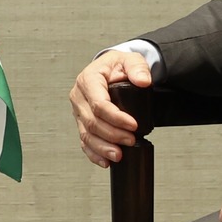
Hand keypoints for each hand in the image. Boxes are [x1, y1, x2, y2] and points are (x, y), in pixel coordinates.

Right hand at [69, 49, 153, 166]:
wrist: (112, 71)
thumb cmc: (118, 66)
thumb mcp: (131, 60)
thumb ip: (138, 68)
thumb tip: (143, 81)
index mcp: (88, 80)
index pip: (99, 104)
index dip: (116, 117)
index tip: (133, 125)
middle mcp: (79, 97)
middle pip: (92, 122)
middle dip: (112, 135)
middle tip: (131, 140)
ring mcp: (78, 111)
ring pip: (86, 135)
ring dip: (102, 148)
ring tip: (119, 155)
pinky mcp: (81, 122)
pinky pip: (84, 141)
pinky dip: (94, 153)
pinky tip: (105, 161)